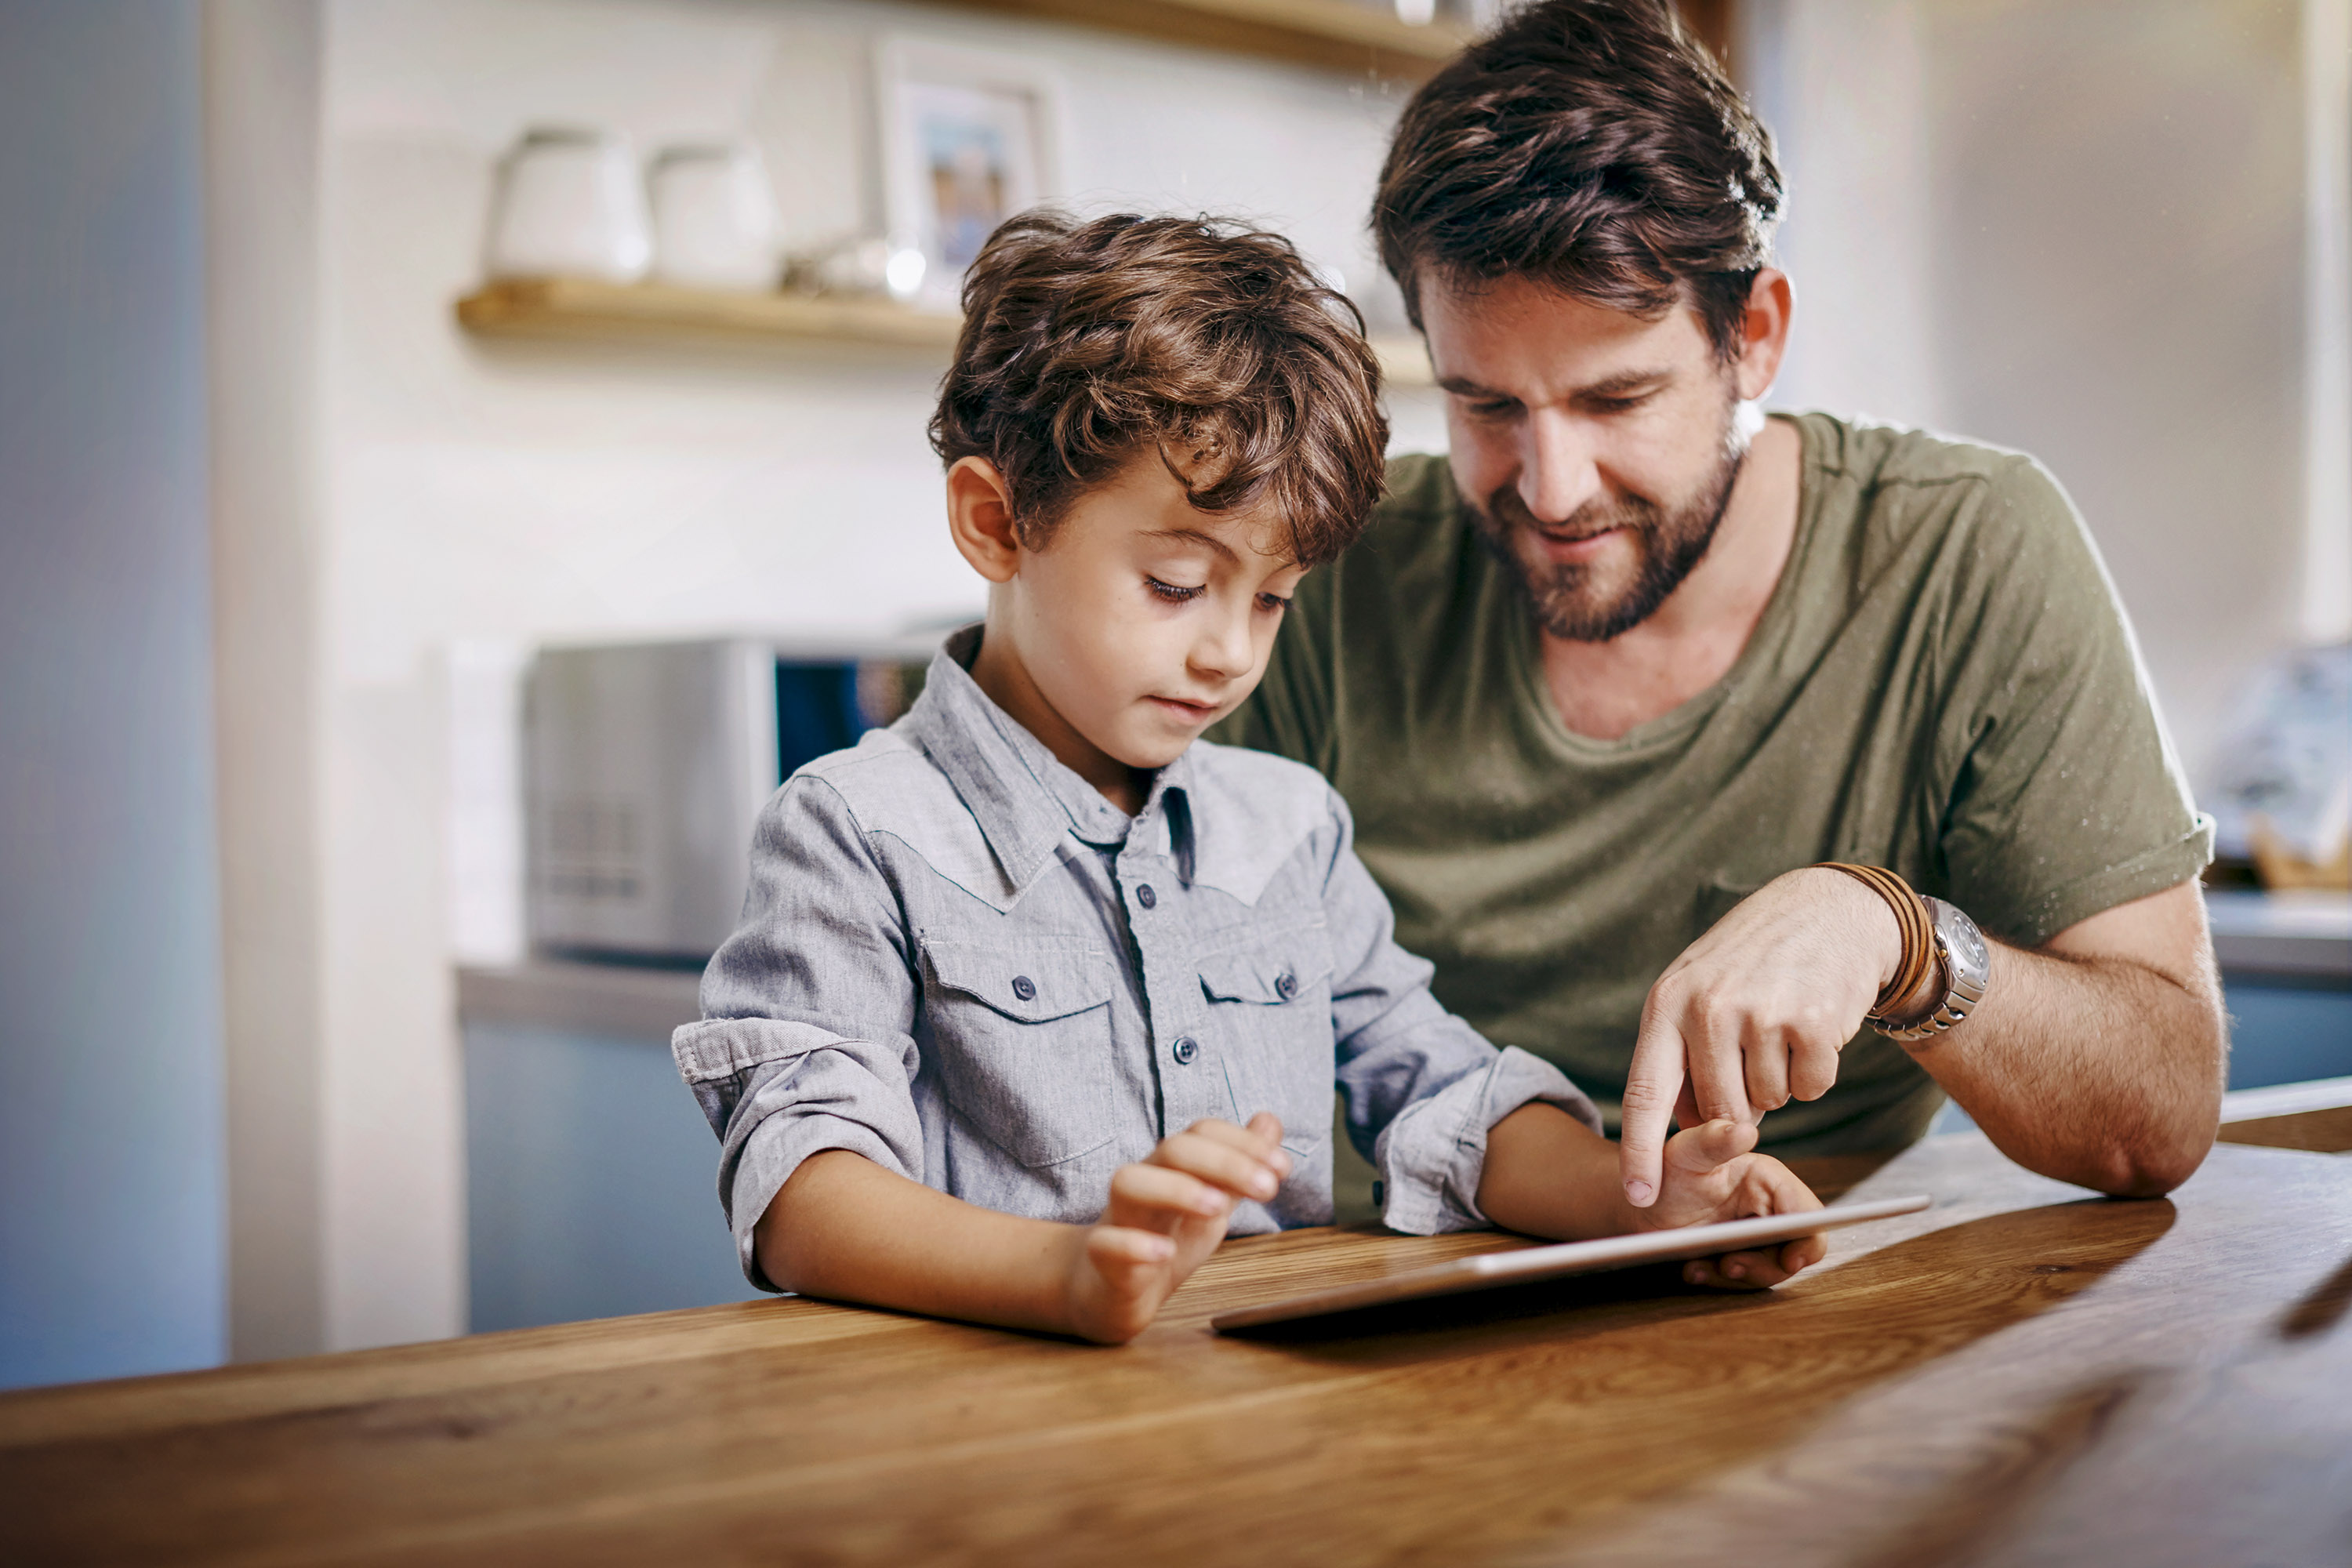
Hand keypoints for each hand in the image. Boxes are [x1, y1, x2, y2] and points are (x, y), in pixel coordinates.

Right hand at [1061, 1113, 1289, 1343]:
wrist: (1109, 1291)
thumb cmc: (1161, 1238)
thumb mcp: (1212, 1203)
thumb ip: (1239, 1167)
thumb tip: (1269, 1122)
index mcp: (1173, 1170)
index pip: (1202, 1133)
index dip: (1244, 1142)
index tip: (1283, 1168)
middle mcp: (1145, 1185)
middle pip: (1173, 1149)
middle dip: (1224, 1162)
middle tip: (1267, 1188)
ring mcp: (1120, 1220)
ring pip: (1129, 1183)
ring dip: (1176, 1189)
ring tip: (1217, 1208)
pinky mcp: (1103, 1261)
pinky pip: (1106, 1244)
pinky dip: (1134, 1245)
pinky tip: (1164, 1252)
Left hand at [1619, 866, 1900, 1207]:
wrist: (1826, 910)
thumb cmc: (1751, 962)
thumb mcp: (1698, 992)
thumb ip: (1682, 1057)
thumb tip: (1690, 1128)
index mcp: (1667, 1005)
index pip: (1645, 1094)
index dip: (1640, 1151)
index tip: (1637, 1196)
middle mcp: (1708, 1010)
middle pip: (1720, 1113)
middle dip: (1740, 1104)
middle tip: (1751, 1053)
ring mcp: (1761, 1015)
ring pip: (1769, 1103)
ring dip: (1779, 1080)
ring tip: (1779, 1028)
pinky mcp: (1813, 1023)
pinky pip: (1811, 1089)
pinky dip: (1815, 1072)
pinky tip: (1810, 1028)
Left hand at [1632, 1117, 1826, 1288]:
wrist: (1642, 1205)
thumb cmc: (1666, 1172)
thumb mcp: (1684, 1153)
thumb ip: (1713, 1140)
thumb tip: (1745, 1131)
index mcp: (1767, 1179)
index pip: (1805, 1210)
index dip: (1808, 1238)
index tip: (1791, 1261)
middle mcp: (1769, 1207)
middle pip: (1793, 1247)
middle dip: (1765, 1264)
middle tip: (1729, 1265)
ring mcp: (1756, 1236)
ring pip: (1769, 1269)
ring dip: (1737, 1275)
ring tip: (1700, 1265)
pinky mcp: (1741, 1257)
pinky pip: (1743, 1279)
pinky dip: (1719, 1280)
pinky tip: (1693, 1269)